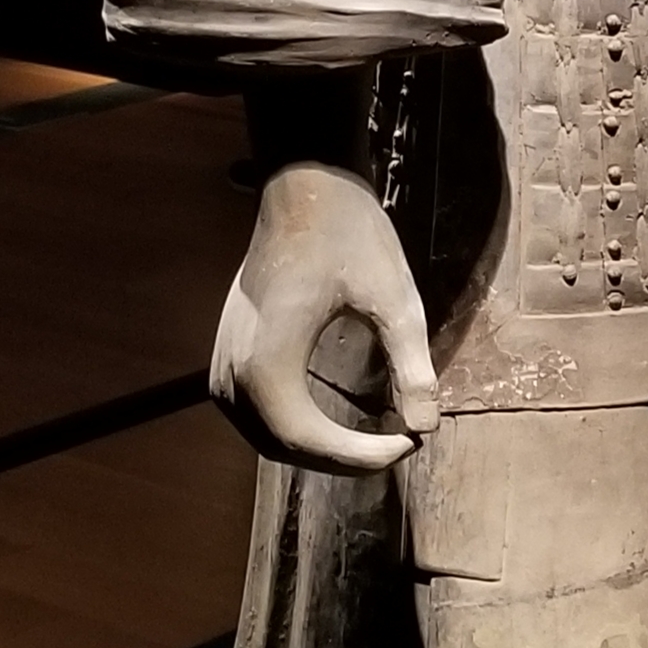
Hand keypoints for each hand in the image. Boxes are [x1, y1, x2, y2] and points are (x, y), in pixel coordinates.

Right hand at [210, 162, 437, 472]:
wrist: (303, 189)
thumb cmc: (350, 236)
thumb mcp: (394, 301)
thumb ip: (411, 368)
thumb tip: (427, 427)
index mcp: (266, 364)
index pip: (308, 442)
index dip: (361, 457)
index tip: (409, 444)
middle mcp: (232, 373)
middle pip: (284, 448)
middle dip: (344, 458)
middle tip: (399, 443)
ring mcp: (221, 366)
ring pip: (267, 438)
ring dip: (319, 448)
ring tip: (375, 436)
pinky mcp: (225, 357)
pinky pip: (256, 416)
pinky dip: (296, 429)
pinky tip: (340, 421)